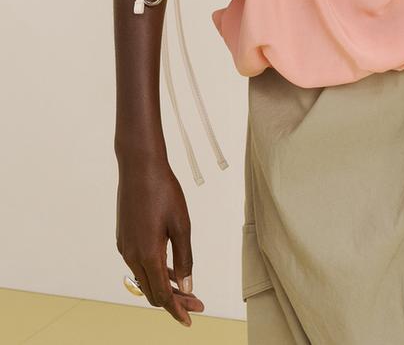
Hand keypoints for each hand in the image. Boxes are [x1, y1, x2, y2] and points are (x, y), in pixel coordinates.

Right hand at [116, 154, 204, 326]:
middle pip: (153, 291)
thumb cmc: (163, 190)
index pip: (162, 295)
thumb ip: (184, 258)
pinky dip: (155, 272)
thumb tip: (187, 285)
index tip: (190, 319)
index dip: (177, 310)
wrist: (139, 166)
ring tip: (187, 289)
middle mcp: (132, 255)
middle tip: (196, 302)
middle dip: (174, 300)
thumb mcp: (181, 224)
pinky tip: (170, 268)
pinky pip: (140, 264)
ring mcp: (125, 247)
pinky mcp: (124, 238)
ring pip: (145, 278)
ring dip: (165, 286)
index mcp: (148, 254)